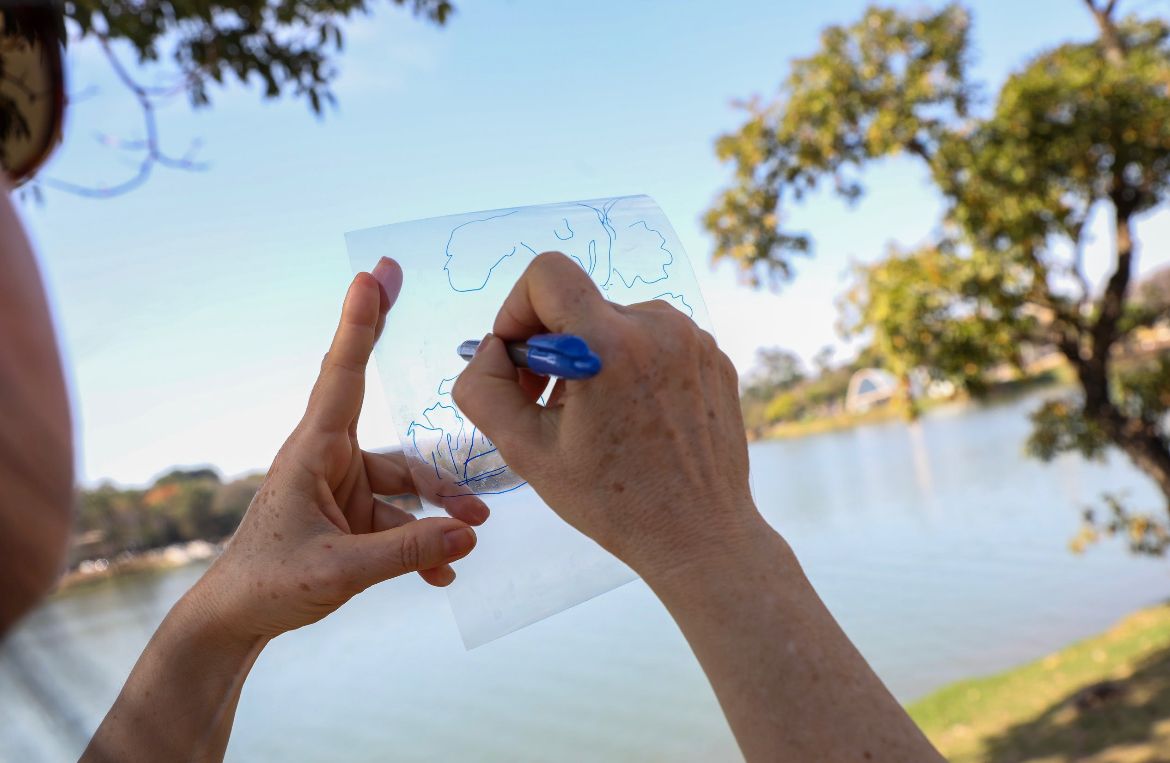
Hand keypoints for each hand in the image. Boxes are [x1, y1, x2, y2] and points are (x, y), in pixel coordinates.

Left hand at [196, 258, 487, 639]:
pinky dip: (423, 543)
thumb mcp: (340, 570)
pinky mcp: (353, 517)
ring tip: (471, 535)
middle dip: (407, 381)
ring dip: (440, 508)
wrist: (236, 620)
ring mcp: (344, 487)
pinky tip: (441, 573)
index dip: (360, 324)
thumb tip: (470, 530)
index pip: (343, 375)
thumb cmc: (269, 584)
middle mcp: (330, 458)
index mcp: (313, 451)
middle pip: (384, 415)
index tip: (372, 275)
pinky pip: (400, 521)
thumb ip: (407, 550)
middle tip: (420, 304)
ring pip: (408, 484)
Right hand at [453, 252, 759, 578]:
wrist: (699, 536)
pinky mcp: (714, 357)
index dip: (517, 308)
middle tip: (549, 406)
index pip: (547, 273)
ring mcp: (694, 339)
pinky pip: (656, 341)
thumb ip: (484, 388)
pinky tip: (634, 420)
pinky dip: (634, 368)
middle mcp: (658, 326)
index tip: (519, 357)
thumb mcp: (525, 451)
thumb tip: (492, 349)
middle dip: (553, 346)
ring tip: (597, 418)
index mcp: (610, 343)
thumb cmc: (613, 503)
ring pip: (618, 322)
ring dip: (595, 358)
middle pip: (580, 304)